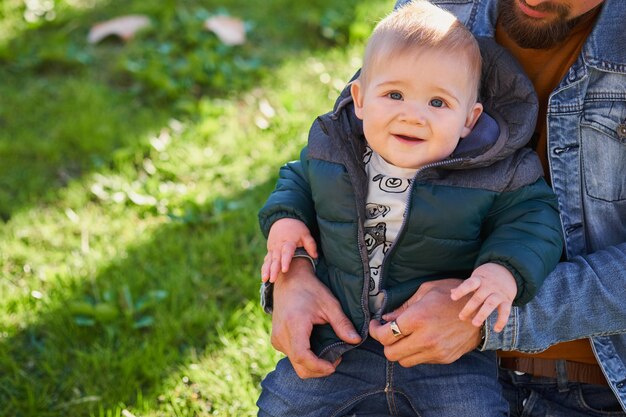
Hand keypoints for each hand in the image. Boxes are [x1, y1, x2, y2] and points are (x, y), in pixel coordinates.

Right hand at [262, 218, 317, 282]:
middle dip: (273, 270)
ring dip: (266, 270)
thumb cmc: (296, 228)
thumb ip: (310, 244)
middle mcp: (278, 246)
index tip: (285, 269)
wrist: (283, 220)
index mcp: (288, 242)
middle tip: (272, 279)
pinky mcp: (270, 251)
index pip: (286, 252)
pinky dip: (264, 269)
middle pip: (276, 259)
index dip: (285, 261)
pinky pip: (266, 261)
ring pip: (269, 261)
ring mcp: (273, 249)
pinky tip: (263, 278)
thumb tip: (315, 256)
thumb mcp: (305, 234)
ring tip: (265, 279)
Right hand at [270, 258, 360, 377]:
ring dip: (312, 365)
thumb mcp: (329, 303)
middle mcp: (282, 334)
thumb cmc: (310, 289)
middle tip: (335, 360)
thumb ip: (342, 323)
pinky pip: (291, 357)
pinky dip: (304, 359)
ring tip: (328, 353)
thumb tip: (356, 340)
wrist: (288, 280)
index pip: (302, 356)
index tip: (334, 365)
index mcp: (294, 324)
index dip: (318, 367)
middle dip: (318, 370)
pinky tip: (316, 347)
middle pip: (299, 366)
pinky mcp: (276, 340)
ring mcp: (276, 338)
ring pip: (295, 363)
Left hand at [369, 279, 480, 366]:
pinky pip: (421, 361)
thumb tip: (386, 319)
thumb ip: (403, 306)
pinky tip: (420, 339)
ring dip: (400, 350)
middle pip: (391, 353)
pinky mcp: (444, 358)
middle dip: (386, 343)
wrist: (483, 310)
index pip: (385, 335)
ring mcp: (436, 351)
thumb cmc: (453, 295)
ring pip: (404, 361)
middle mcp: (425, 338)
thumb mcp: (426, 291)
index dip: (375, 331)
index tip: (376, 324)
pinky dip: (416, 353)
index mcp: (418, 318)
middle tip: (387, 332)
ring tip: (404, 336)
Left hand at [450, 263, 516, 331]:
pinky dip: (502, 320)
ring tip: (475, 324)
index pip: (469, 284)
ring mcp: (498, 293)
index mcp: (479, 280)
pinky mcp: (507, 300)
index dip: (461, 290)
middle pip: (478, 297)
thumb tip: (451, 292)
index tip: (453, 297)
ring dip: (482, 314)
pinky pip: (505, 311)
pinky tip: (496, 329)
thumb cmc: (485, 278)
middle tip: (461, 317)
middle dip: (469, 308)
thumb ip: (465, 286)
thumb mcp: (475, 278)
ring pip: (490, 304)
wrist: (506, 271)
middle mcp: (489, 286)